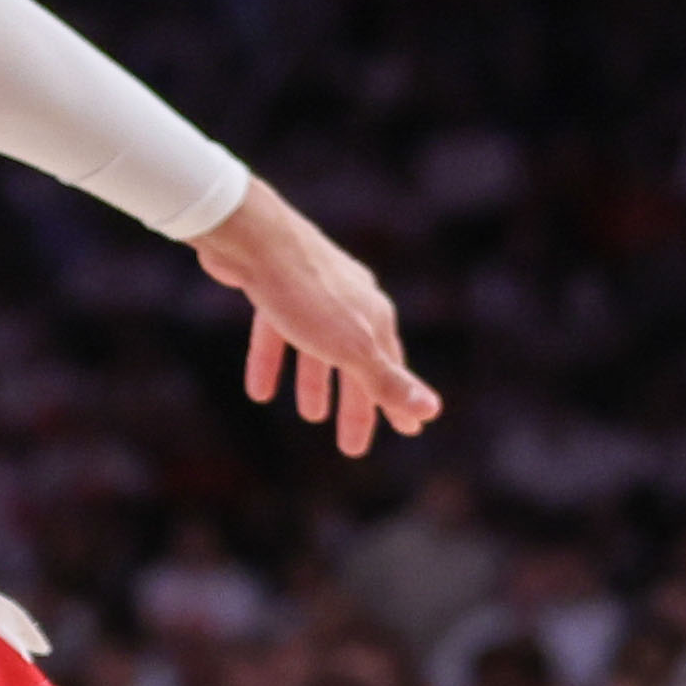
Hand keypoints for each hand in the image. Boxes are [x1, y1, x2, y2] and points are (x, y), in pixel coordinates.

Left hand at [195, 178, 439, 455]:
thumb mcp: (351, 348)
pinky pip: (278, 333)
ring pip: (318, 348)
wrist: (253, 238)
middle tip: (351, 447)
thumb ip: (387, 381)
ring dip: (316, 383)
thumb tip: (432, 411)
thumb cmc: (306, 294)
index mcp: (373, 318)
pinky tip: (259, 391)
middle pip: (356, 363)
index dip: (397, 404)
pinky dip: (272, 362)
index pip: (392, 370)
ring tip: (310, 417)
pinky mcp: (274, 286)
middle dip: (354, 404)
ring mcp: (313, 293)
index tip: (407, 433)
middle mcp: (350, 303)